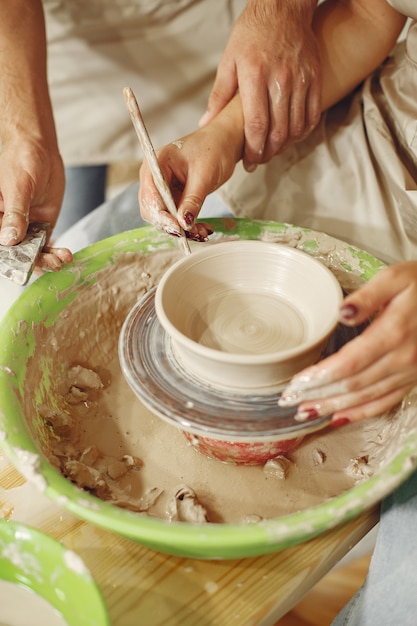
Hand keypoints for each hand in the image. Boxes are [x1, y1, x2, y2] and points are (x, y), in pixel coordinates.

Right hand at [0, 135, 72, 271]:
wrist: (39, 149)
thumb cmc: (20, 161)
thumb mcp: (18, 187)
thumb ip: (15, 214)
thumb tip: (9, 239)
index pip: (1, 245)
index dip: (11, 259)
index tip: (25, 266)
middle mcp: (8, 226)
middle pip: (18, 253)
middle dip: (34, 261)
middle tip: (51, 263)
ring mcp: (26, 227)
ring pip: (34, 252)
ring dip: (48, 259)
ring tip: (61, 259)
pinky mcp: (42, 225)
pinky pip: (47, 244)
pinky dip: (56, 251)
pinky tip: (65, 255)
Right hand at [139, 97, 243, 236]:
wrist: (223, 142)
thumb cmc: (213, 148)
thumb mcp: (204, 175)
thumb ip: (192, 199)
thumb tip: (184, 224)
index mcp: (156, 164)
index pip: (150, 197)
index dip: (162, 217)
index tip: (179, 229)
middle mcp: (154, 178)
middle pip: (153, 211)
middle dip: (172, 225)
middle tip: (194, 234)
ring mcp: (163, 189)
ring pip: (165, 218)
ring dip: (183, 229)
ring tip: (203, 232)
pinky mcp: (173, 197)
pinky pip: (176, 217)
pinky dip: (189, 225)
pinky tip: (203, 229)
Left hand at [200, 0, 320, 169]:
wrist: (282, 8)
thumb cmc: (252, 34)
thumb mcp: (229, 61)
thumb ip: (219, 95)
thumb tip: (206, 123)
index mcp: (255, 76)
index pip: (257, 125)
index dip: (253, 149)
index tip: (248, 161)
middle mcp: (280, 79)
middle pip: (278, 131)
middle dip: (267, 153)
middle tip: (259, 160)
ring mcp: (301, 79)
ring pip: (296, 127)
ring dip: (284, 146)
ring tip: (273, 150)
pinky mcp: (315, 77)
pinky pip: (313, 114)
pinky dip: (303, 131)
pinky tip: (292, 136)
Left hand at [279, 262, 416, 423]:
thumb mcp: (396, 278)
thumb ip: (367, 297)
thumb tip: (342, 313)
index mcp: (392, 334)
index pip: (347, 365)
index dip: (318, 378)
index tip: (295, 383)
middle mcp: (401, 359)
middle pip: (351, 386)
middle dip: (318, 395)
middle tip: (290, 401)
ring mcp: (409, 373)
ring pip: (365, 398)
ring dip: (333, 407)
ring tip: (306, 412)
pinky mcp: (413, 378)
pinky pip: (385, 402)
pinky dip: (361, 413)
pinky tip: (340, 417)